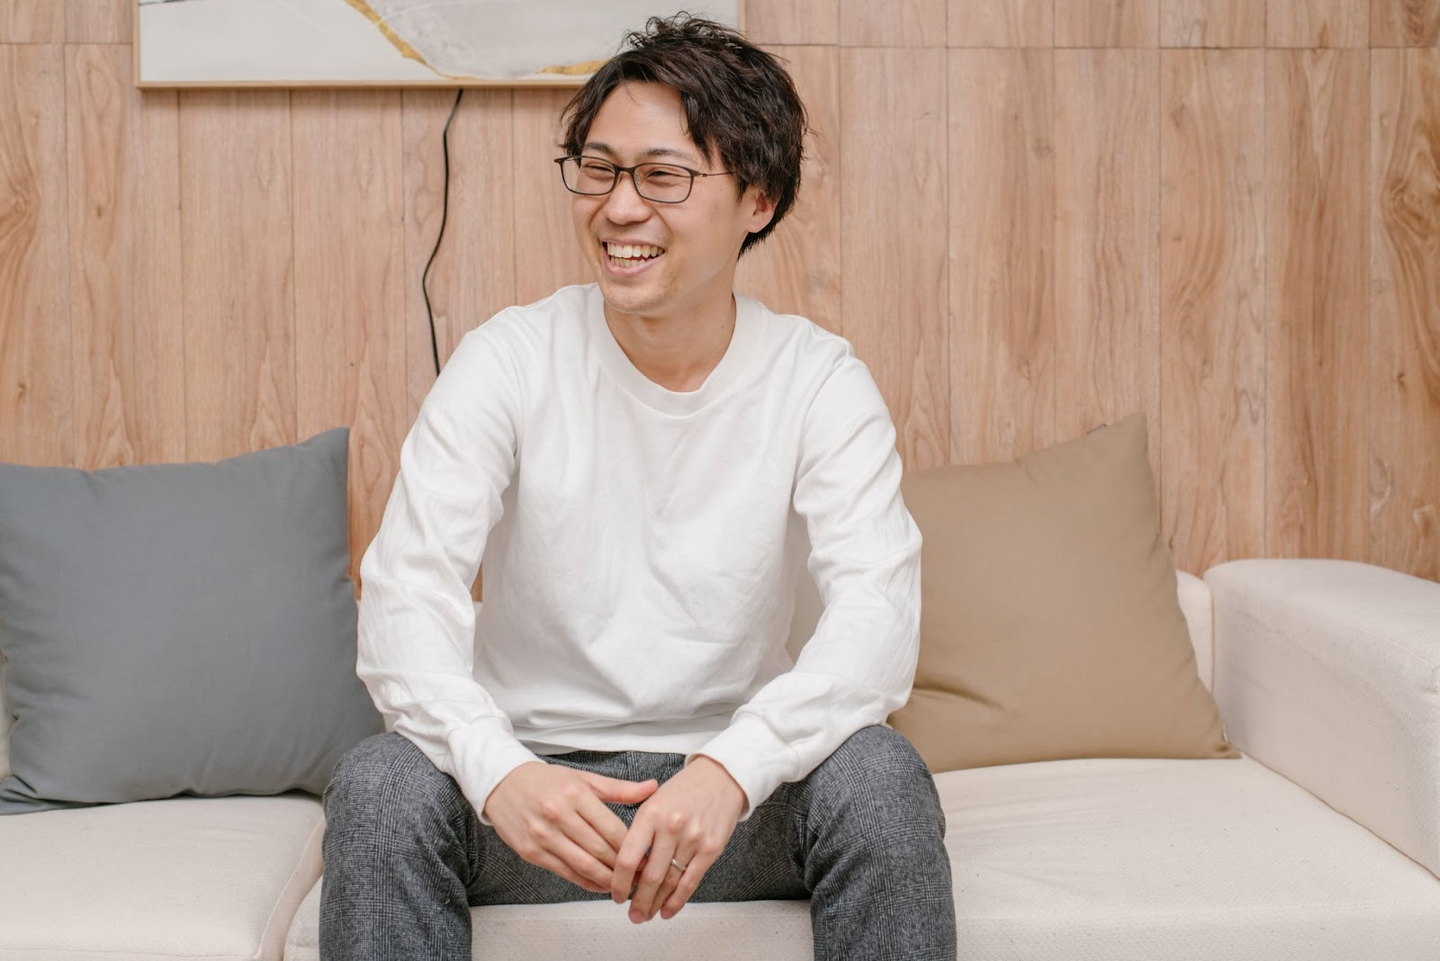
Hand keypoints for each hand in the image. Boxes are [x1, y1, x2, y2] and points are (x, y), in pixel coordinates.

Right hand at [483, 761, 657, 892]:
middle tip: (641, 876)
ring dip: (608, 880)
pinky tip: (600, 884)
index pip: (612, 828)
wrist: (501, 784)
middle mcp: (559, 815)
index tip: (647, 857)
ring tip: (624, 885)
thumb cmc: (545, 781)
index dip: (633, 847)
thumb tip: (652, 787)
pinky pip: (565, 873)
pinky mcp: (531, 852)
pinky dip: (586, 882)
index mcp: (575, 794)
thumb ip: (619, 788)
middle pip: (601, 850)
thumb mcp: (583, 778)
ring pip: (584, 865)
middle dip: (625, 868)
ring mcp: (543, 836)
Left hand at [612, 755, 746, 922]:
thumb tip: (625, 869)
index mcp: (651, 814)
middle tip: (632, 914)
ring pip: (670, 882)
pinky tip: (668, 910)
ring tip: (647, 915)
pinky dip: (678, 900)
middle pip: (650, 876)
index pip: (628, 857)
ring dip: (656, 904)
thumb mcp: (653, 801)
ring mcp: (693, 838)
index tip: (616, 895)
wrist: (721, 777)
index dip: (619, 883)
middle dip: (638, 901)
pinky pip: (691, 882)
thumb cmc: (684, 790)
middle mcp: (671, 826)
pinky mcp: (711, 848)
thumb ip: (639, 832)